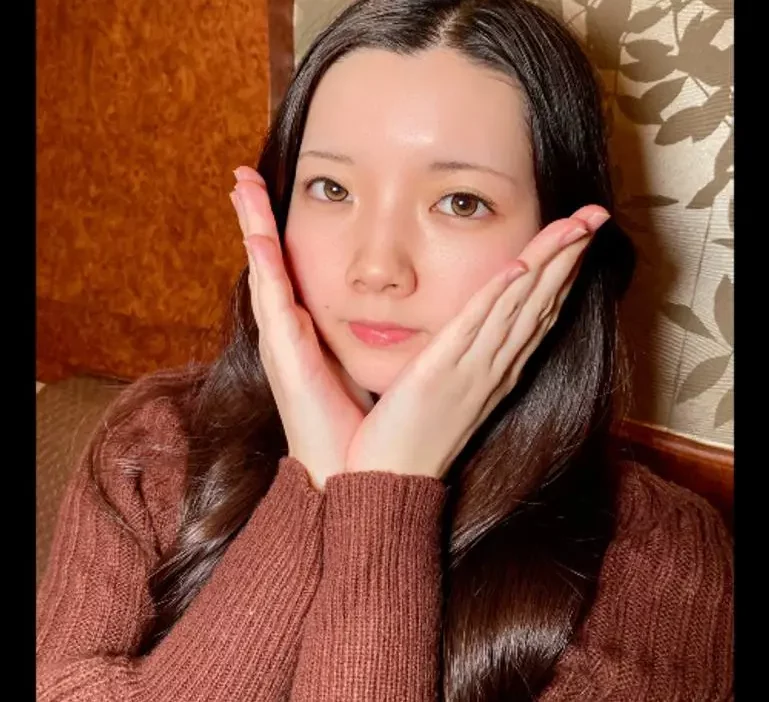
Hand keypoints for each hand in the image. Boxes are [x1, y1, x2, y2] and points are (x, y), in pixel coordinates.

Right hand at [230, 166, 372, 489]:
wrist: (349, 470)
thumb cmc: (358, 422)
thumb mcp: (364, 367)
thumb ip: (368, 336)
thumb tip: (394, 313)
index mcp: (306, 333)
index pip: (289, 271)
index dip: (277, 233)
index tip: (269, 193)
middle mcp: (287, 331)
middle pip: (268, 262)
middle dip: (255, 218)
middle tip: (242, 175)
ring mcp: (281, 340)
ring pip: (263, 268)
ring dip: (250, 223)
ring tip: (240, 182)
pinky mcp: (285, 352)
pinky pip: (271, 296)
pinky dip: (262, 259)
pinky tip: (255, 228)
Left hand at [344, 206, 609, 479]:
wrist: (392, 480)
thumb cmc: (415, 434)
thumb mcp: (450, 388)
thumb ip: (465, 354)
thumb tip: (476, 328)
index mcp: (496, 368)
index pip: (538, 311)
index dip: (563, 272)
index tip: (580, 236)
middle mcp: (494, 366)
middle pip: (540, 302)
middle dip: (569, 256)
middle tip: (595, 215)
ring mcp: (472, 371)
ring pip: (518, 308)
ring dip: (547, 264)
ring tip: (573, 227)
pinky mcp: (440, 374)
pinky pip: (475, 330)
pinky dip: (498, 299)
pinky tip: (517, 268)